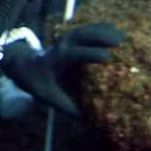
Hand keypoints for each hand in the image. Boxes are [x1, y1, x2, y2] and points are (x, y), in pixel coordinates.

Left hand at [0, 23, 124, 116]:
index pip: (73, 53)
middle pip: (79, 36)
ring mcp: (65, 40)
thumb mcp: (52, 98)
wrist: (27, 68)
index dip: (90, 54)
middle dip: (99, 36)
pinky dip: (100, 29)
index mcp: (56, 60)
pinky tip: (115, 30)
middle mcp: (61, 46)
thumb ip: (70, 108)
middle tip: (120, 41)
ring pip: (83, 30)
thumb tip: (92, 121)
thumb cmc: (42, 84)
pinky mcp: (70, 39)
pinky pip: (85, 31)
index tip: (108, 57)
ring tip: (122, 36)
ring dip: (102, 31)